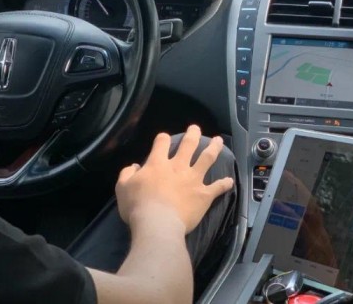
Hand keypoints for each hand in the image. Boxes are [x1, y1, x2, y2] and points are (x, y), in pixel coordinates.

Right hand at [116, 125, 233, 234]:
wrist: (158, 223)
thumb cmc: (138, 206)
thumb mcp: (123, 188)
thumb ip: (127, 174)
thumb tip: (134, 166)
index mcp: (158, 164)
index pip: (161, 143)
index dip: (162, 139)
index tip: (163, 138)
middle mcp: (178, 167)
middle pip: (188, 144)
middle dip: (193, 134)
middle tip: (196, 128)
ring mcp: (194, 179)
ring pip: (207, 158)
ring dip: (214, 148)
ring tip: (219, 141)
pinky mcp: (204, 194)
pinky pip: (217, 187)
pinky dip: (224, 184)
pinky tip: (230, 181)